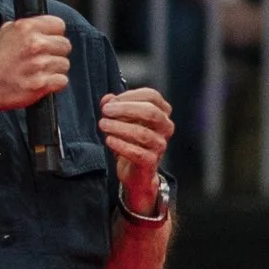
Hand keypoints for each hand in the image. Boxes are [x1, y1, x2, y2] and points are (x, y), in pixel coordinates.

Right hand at [0, 15, 75, 121]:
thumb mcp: (3, 34)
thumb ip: (24, 27)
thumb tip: (40, 24)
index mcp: (26, 28)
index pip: (59, 24)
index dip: (54, 33)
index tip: (50, 39)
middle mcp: (35, 44)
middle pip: (65, 44)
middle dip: (56, 52)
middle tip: (43, 58)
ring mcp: (40, 64)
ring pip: (64, 64)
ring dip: (55, 69)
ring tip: (40, 71)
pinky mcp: (42, 83)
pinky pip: (62, 80)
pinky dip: (55, 83)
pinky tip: (42, 81)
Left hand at [99, 85, 175, 212]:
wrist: (136, 172)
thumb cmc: (131, 142)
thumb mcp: (122, 120)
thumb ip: (115, 106)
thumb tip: (107, 99)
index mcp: (162, 113)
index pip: (152, 96)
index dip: (130, 95)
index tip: (112, 101)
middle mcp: (165, 128)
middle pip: (151, 112)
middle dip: (125, 109)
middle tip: (106, 111)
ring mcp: (160, 145)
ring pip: (143, 133)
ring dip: (119, 127)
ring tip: (103, 124)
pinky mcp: (151, 162)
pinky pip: (137, 152)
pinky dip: (121, 145)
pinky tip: (109, 140)